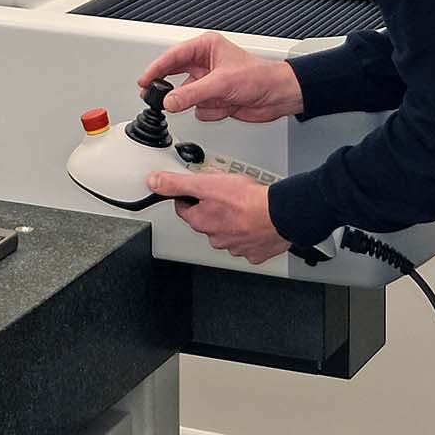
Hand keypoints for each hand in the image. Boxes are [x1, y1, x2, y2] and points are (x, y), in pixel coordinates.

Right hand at [137, 32, 302, 124]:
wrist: (278, 96)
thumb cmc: (259, 77)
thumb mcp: (221, 83)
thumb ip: (191, 94)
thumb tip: (169, 101)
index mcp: (206, 48)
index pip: (173, 57)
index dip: (156, 69)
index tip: (143, 81)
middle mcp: (206, 64)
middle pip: (176, 78)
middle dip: (174, 91)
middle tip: (156, 98)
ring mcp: (209, 83)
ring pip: (187, 97)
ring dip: (201, 103)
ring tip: (218, 100)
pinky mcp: (215, 100)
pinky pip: (200, 110)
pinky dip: (212, 112)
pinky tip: (227, 106)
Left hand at [151, 167, 288, 263]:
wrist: (279, 215)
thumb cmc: (247, 201)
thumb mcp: (206, 183)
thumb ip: (177, 183)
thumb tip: (154, 182)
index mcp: (201, 222)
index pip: (184, 208)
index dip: (189, 195)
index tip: (197, 189)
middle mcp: (216, 238)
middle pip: (207, 220)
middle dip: (213, 207)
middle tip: (226, 193)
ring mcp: (236, 247)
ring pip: (228, 231)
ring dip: (232, 220)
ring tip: (244, 205)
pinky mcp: (255, 252)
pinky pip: (249, 242)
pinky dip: (251, 232)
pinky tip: (256, 221)